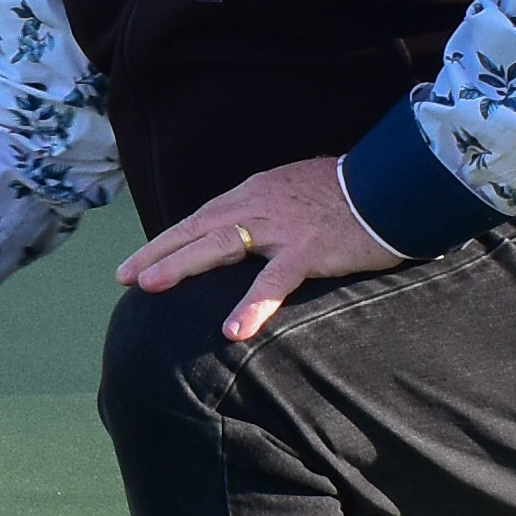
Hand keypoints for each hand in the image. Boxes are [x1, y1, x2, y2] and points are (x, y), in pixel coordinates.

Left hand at [111, 154, 403, 343]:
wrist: (393, 184)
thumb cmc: (349, 195)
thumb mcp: (294, 195)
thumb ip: (266, 213)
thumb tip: (243, 236)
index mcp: (254, 193)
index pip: (199, 219)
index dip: (166, 241)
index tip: (135, 263)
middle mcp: (258, 204)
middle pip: (196, 229)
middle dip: (157, 253)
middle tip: (123, 277)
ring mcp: (281, 226)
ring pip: (220, 245)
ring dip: (182, 265)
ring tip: (150, 287)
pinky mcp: (308, 249)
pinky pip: (274, 281)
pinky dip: (252, 305)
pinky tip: (232, 330)